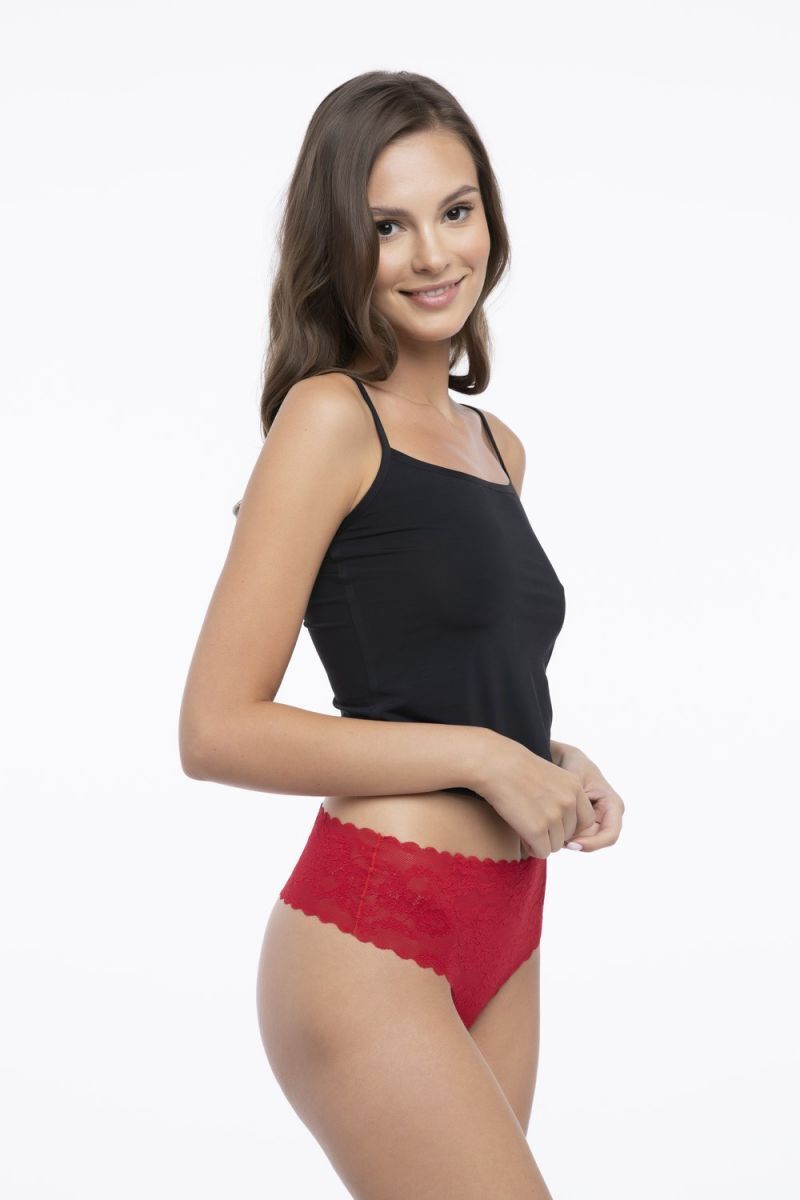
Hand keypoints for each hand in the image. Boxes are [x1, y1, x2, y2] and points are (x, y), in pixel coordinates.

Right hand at [473, 731, 596, 858]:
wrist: (495, 764)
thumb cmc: (517, 769)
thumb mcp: (552, 777)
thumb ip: (564, 798)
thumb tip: (566, 827)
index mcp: (575, 787)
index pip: (586, 820)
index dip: (568, 825)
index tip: (552, 821)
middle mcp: (569, 802)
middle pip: (570, 835)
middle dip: (553, 834)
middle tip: (533, 822)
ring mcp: (554, 816)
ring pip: (556, 845)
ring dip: (542, 841)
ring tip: (525, 826)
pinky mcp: (537, 829)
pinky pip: (542, 852)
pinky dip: (532, 848)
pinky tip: (521, 835)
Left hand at [555, 743, 624, 852]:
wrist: (564, 759)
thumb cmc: (573, 765)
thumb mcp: (574, 779)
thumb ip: (574, 802)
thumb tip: (569, 830)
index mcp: (612, 804)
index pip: (609, 835)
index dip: (592, 844)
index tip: (570, 844)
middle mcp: (608, 815)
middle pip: (594, 841)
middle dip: (576, 843)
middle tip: (554, 840)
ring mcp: (596, 820)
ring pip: (583, 841)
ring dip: (568, 840)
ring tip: (551, 831)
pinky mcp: (583, 823)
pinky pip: (575, 836)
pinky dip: (563, 835)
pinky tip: (551, 828)